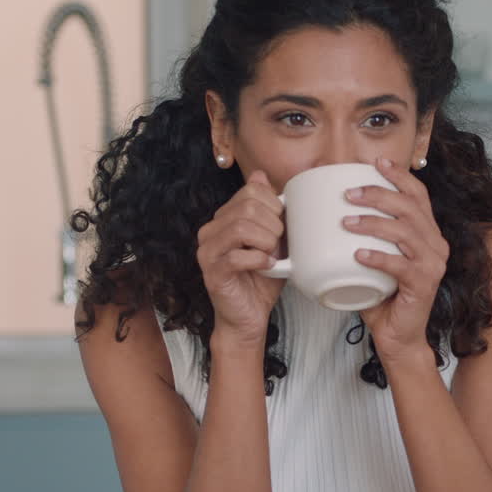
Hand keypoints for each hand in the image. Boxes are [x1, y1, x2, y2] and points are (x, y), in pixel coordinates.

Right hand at [196, 170, 286, 344]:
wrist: (249, 316)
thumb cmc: (262, 280)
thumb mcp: (273, 240)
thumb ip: (269, 211)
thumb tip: (260, 175)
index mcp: (224, 218)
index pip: (250, 190)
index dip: (274, 204)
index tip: (283, 225)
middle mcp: (210, 230)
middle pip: (247, 207)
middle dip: (273, 224)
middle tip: (279, 244)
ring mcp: (208, 251)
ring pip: (240, 227)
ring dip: (266, 241)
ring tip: (273, 255)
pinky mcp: (212, 272)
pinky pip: (236, 256)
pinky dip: (258, 260)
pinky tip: (267, 266)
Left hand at [344, 157, 448, 361]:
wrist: (398, 336)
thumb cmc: (382, 297)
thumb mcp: (374, 258)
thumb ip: (362, 235)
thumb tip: (327, 209)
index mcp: (427, 233)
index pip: (419, 195)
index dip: (399, 176)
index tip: (376, 162)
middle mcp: (436, 244)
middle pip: (410, 207)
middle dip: (378, 194)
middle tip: (348, 194)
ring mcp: (432, 265)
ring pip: (405, 232)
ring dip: (373, 223)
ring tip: (346, 222)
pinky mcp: (424, 285)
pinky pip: (400, 265)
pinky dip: (378, 257)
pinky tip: (358, 254)